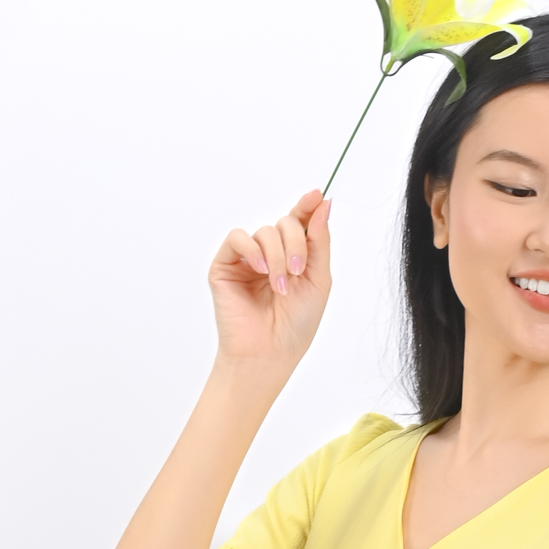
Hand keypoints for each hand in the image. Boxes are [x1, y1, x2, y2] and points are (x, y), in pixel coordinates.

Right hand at [208, 190, 331, 373]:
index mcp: (294, 256)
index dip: (308, 206)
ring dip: (277, 257)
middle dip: (296, 244)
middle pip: (285, 223)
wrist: (269, 353)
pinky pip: (238, 238)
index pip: (300, 222)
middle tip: (297, 272)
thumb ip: (319, 241)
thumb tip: (322, 203)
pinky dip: (252, 250)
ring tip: (279, 286)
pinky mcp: (226, 265)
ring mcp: (248, 259)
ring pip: (265, 232)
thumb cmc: (295, 325)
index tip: (316, 195)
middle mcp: (271, 254)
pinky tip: (261, 271)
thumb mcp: (318, 280)